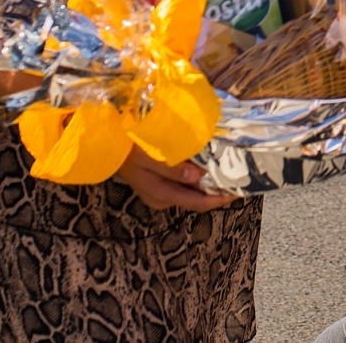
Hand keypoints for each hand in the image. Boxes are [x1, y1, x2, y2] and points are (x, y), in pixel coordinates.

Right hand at [114, 145, 236, 212]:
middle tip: (240, 177)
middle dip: (219, 190)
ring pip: (192, 190)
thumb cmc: (126, 148)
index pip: (198, 203)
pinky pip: (184, 181)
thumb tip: (198, 178)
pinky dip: (198, 175)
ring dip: (209, 182)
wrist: (104, 143)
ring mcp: (160, 190)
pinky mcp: (158, 181)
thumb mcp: (148, 158)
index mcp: (161, 195)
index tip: (240, 190)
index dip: (220, 199)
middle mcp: (163, 197)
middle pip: (197, 199)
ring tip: (229, 168)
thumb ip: (172, 169)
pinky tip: (208, 162)